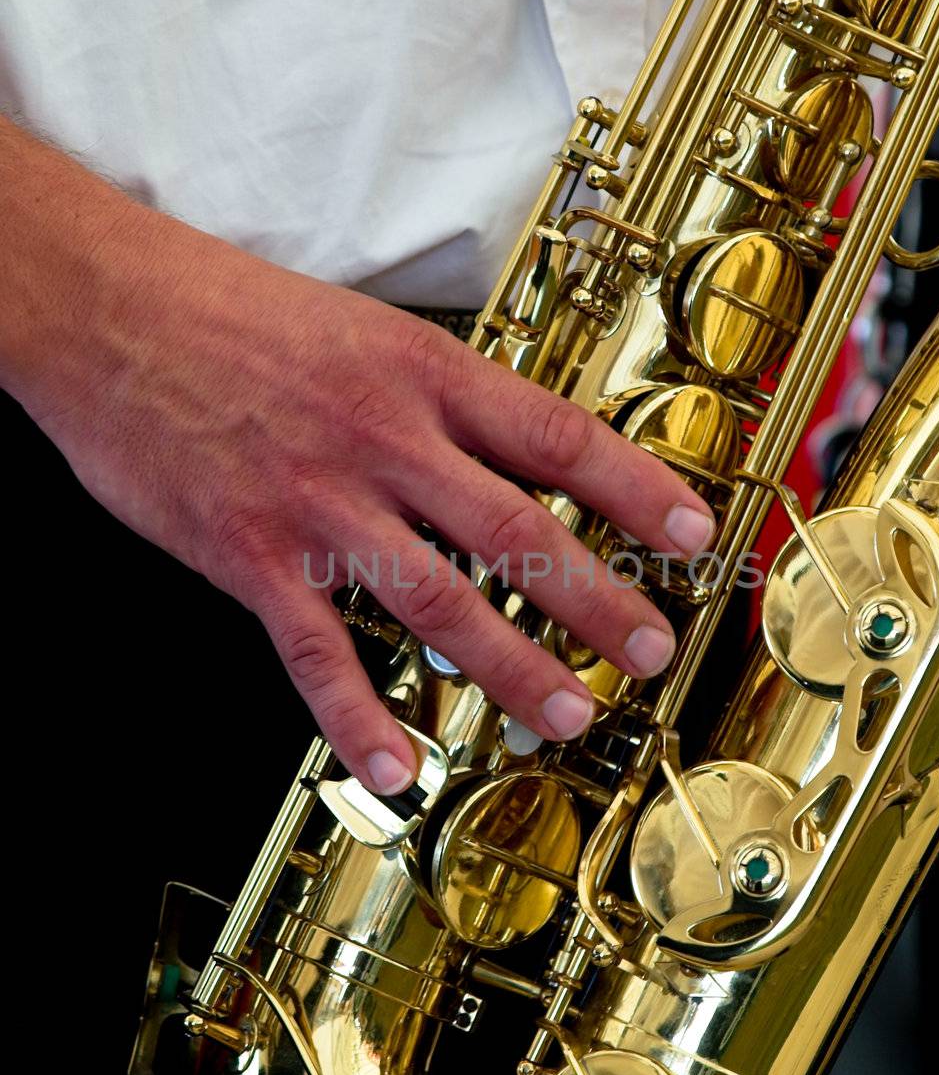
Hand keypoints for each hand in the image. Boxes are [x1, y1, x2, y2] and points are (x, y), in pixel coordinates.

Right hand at [1, 127, 714, 793]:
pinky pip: (317, 653)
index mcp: (420, 372)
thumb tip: (514, 454)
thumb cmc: (230, 311)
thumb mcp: (362, 327)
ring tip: (567, 715)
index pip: (556, 436)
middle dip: (597, 600)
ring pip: (437, 601)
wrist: (105, 308)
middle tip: (651, 649)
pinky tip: (398, 766)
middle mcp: (382, 439)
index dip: (637, 489)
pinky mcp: (249, 557)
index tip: (696, 533)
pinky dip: (358, 718)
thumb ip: (436, 397)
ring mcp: (317, 504)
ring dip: (513, 666)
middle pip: (517, 532)